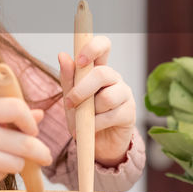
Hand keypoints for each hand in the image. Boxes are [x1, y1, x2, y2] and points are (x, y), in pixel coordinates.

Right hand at [0, 98, 51, 191]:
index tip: (32, 128)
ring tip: (1, 160)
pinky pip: (4, 174)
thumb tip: (39, 114)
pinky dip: (1, 172)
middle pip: (26, 141)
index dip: (30, 121)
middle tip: (44, 156)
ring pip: (18, 161)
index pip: (16, 108)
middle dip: (40, 151)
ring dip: (17, 163)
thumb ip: (5, 117)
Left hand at [58, 34, 135, 166]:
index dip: (93, 48)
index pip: (103, 46)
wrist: (96, 145)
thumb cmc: (83, 117)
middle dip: (81, 90)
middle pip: (102, 73)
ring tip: (84, 120)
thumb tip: (62, 55)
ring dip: (90, 111)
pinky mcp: (130, 112)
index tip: (79, 61)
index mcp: (98, 69)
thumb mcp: (71, 99)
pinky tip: (91, 130)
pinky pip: (110, 115)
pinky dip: (95, 125)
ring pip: (107, 97)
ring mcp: (124, 94)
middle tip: (69, 103)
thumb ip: (68, 79)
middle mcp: (114, 78)